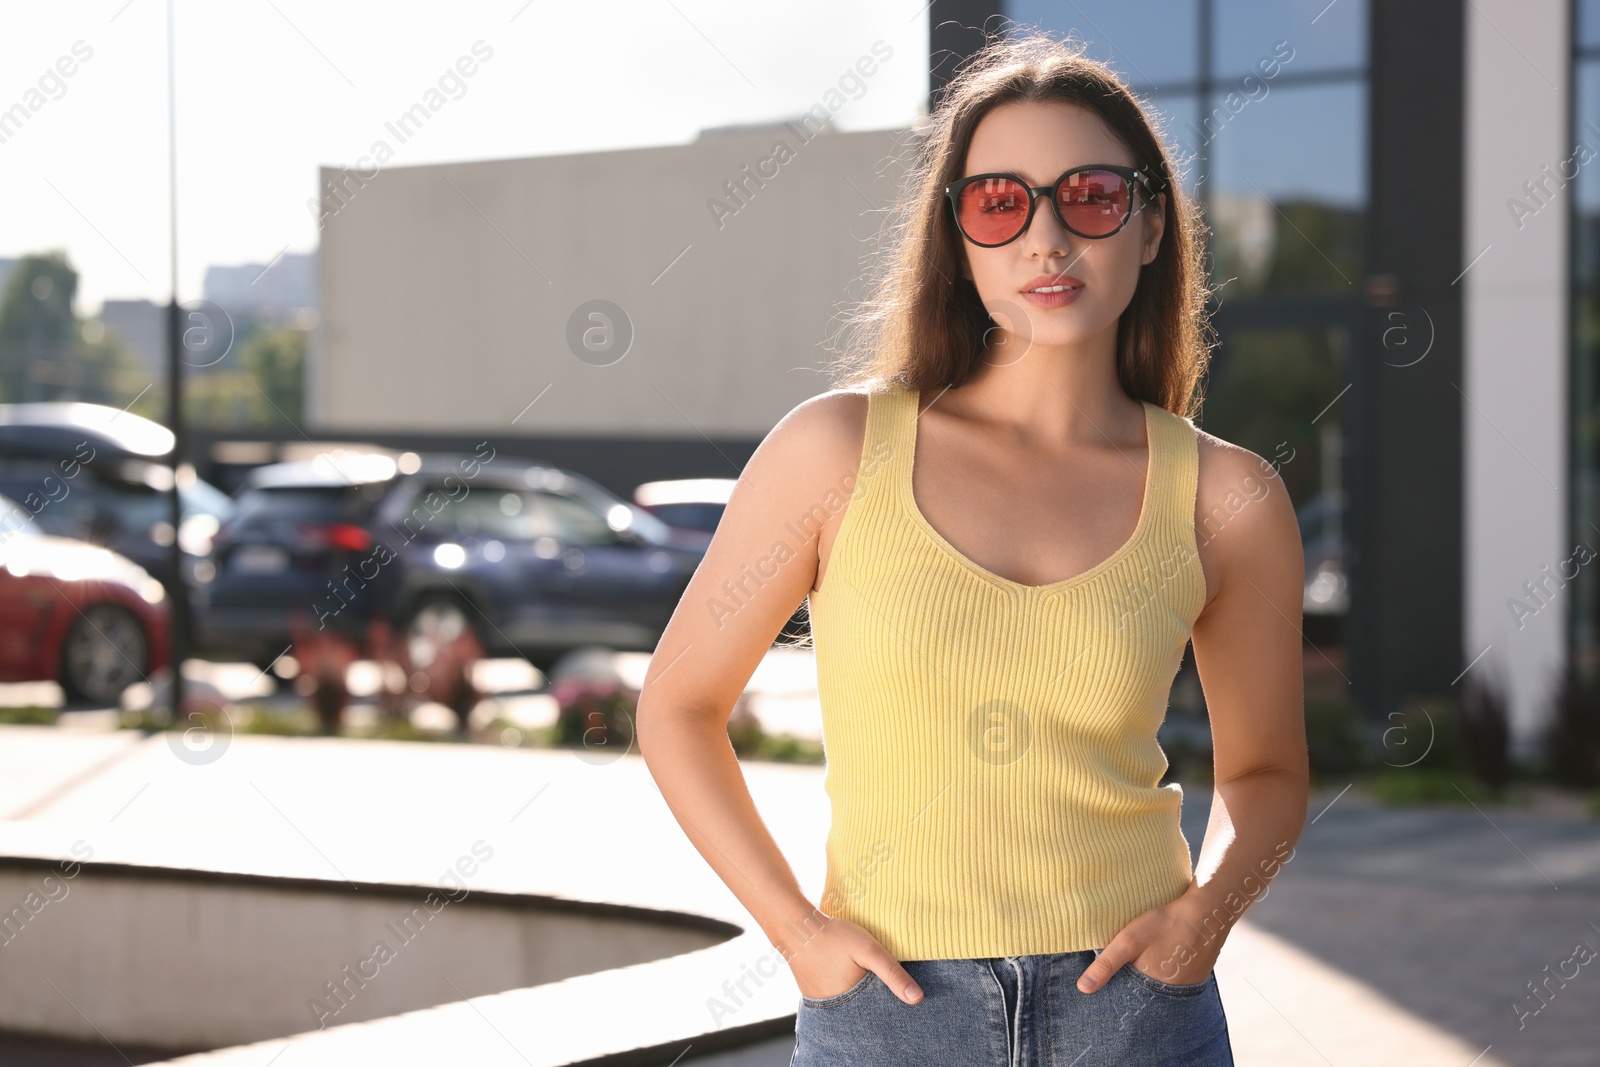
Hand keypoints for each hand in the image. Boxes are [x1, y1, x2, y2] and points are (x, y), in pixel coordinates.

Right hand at [784, 912, 923, 1004]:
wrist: (796, 927)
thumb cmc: (833, 936)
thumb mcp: (868, 950)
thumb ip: (892, 973)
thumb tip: (918, 998)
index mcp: (851, 1004)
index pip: (879, 1012)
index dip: (890, 1002)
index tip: (893, 986)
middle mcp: (835, 1009)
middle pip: (864, 1010)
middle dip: (874, 998)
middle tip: (873, 973)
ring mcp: (823, 1003)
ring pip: (850, 1004)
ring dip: (859, 994)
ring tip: (858, 972)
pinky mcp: (815, 995)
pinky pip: (837, 997)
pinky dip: (845, 989)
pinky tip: (846, 972)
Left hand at [1076, 891, 1222, 993]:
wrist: (1207, 912)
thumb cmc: (1166, 924)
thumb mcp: (1129, 940)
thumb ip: (1106, 964)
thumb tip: (1082, 989)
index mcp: (1152, 991)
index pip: (1128, 1001)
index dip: (1115, 993)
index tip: (1105, 987)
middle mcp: (1171, 996)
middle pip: (1143, 995)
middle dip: (1131, 987)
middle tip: (1125, 969)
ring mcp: (1186, 988)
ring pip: (1159, 988)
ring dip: (1149, 979)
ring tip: (1142, 963)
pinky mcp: (1196, 978)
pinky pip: (1174, 981)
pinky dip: (1165, 972)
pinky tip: (1160, 958)